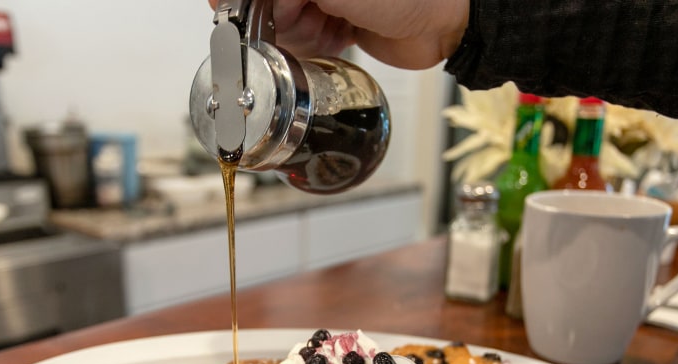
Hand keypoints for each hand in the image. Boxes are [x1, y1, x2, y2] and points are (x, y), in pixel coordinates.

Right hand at [205, 0, 469, 69]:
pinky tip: (342, 34)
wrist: (446, 19)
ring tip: (334, 22)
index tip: (231, 9)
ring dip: (304, 32)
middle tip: (311, 11)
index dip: (240, 0)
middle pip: (265, 3)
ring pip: (284, 26)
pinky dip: (319, 44)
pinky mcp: (337, 23)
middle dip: (283, 14)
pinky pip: (307, 42)